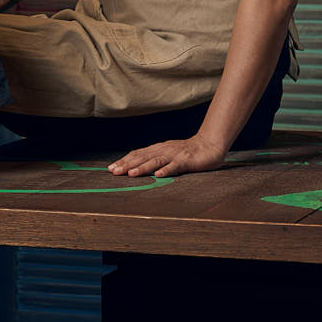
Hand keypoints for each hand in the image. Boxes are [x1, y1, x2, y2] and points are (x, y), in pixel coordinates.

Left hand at [107, 134, 228, 177]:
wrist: (209, 145)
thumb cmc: (188, 152)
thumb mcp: (168, 154)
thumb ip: (154, 159)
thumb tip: (135, 167)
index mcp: (158, 149)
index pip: (137, 154)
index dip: (124, 161)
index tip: (111, 168)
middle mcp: (164, 150)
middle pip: (143, 157)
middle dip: (127, 164)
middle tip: (114, 171)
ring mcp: (174, 155)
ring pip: (156, 161)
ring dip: (143, 167)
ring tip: (131, 174)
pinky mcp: (186, 160)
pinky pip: (175, 166)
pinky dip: (166, 170)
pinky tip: (158, 175)